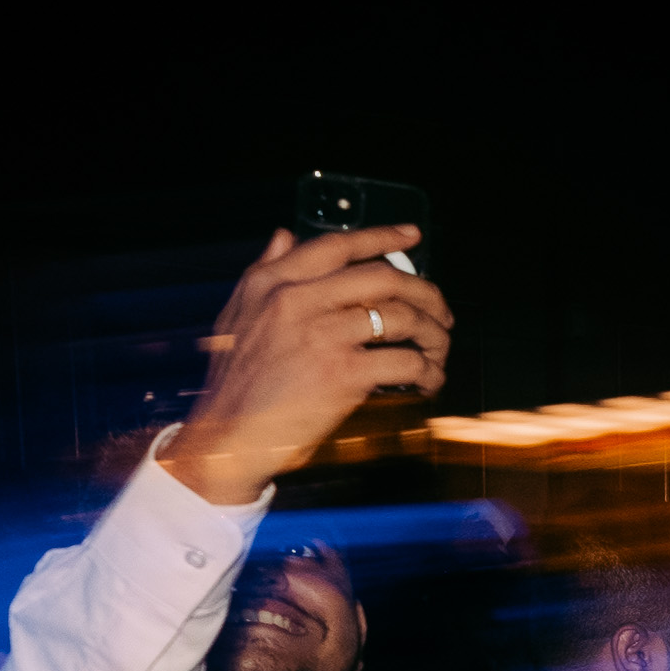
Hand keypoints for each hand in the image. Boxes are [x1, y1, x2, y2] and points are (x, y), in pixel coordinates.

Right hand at [171, 225, 453, 505]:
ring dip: (434, 335)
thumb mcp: (237, 313)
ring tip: (437, 351)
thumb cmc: (236, 381)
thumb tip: (284, 234)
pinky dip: (428, 371)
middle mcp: (297, 301)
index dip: (382, 236)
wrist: (229, 436)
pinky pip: (406, 362)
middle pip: (383, 278)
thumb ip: (264, 271)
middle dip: (425, 292)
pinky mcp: (343, 374)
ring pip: (403, 317)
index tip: (412, 236)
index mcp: (272, 283)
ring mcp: (322, 336)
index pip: (337, 246)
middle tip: (440, 312)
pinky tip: (428, 380)